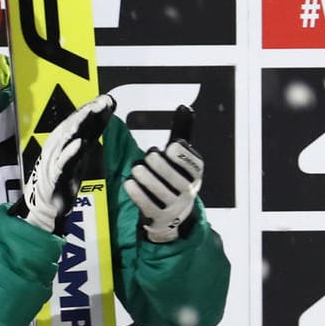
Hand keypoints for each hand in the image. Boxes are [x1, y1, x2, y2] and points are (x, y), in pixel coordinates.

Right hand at [10, 95, 114, 234]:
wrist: (46, 207)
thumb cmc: (63, 178)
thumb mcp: (80, 153)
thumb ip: (90, 135)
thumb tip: (104, 114)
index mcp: (61, 142)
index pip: (77, 121)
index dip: (91, 109)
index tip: (108, 99)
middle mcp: (55, 148)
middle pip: (71, 125)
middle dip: (87, 111)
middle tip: (103, 101)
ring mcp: (53, 161)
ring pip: (65, 139)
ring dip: (79, 125)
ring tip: (92, 112)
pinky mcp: (54, 177)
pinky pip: (62, 163)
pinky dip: (70, 152)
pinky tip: (80, 143)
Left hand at [123, 106, 203, 243]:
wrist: (173, 215)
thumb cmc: (175, 179)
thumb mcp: (182, 158)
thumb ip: (182, 134)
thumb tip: (184, 108)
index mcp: (195, 175)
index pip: (194, 166)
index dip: (183, 157)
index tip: (171, 147)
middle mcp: (188, 192)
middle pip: (177, 180)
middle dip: (163, 167)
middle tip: (150, 156)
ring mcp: (174, 206)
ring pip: (162, 192)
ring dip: (148, 179)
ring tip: (137, 169)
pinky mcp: (159, 217)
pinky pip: (149, 205)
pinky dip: (138, 194)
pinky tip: (129, 184)